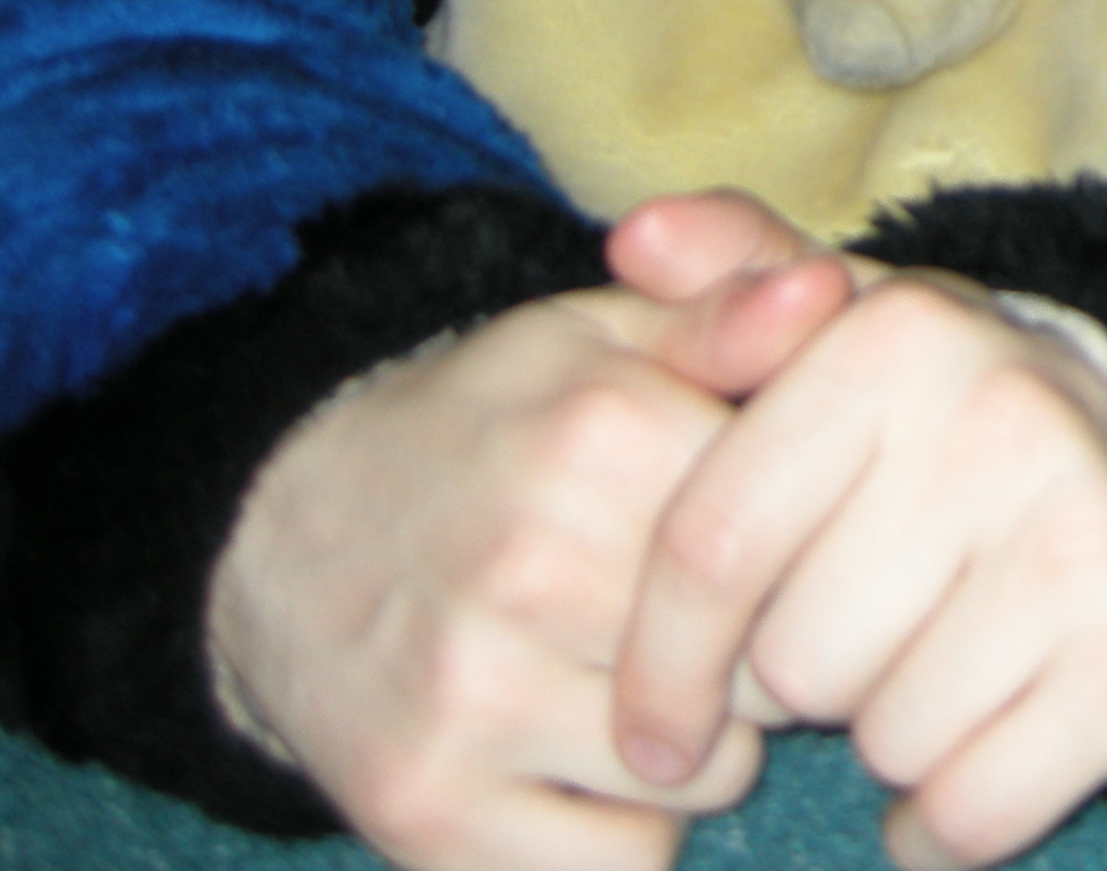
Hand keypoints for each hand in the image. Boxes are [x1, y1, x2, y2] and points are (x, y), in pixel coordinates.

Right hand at [206, 250, 860, 870]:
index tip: (775, 543)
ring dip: (698, 751)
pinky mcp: (425, 813)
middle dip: (759, 657)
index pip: (803, 540)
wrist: (277, 536)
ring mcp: (470, 703)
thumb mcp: (600, 341)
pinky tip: (582, 759)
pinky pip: (621, 862)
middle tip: (700, 623)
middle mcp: (531, 571)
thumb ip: (729, 316)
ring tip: (634, 680)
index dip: (811, 553)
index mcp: (596, 437)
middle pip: (765, 669)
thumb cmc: (488, 430)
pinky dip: (624, 830)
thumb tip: (829, 293)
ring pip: (704, 779)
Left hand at [608, 200, 1106, 870]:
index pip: (711, 544)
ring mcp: (1086, 536)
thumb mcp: (861, 336)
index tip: (658, 724)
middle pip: (795, 661)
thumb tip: (636, 237)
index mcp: (901, 336)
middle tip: (882, 628)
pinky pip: (970, 811)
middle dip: (816, 678)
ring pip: (885, 738)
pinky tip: (989, 744)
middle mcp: (999, 417)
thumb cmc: (967, 434)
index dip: (662, 659)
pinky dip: (955, 818)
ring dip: (895, 737)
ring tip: (947, 664)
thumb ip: (737, 285)